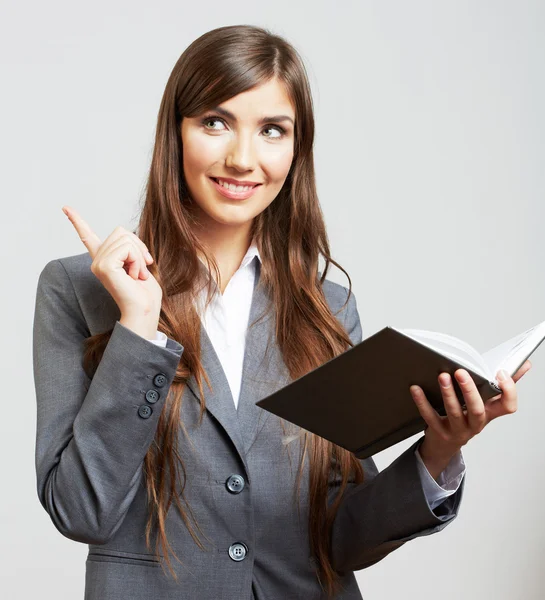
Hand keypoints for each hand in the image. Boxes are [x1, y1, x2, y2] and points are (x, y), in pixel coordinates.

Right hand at [62, 205, 161, 318]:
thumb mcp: (140, 263)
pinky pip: (127, 248)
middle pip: (121, 231)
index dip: (77, 221)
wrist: (145, 310)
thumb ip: (130, 248)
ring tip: (137, 275)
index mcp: (105, 259)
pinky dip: (137, 260)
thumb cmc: (145, 292)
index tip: (65, 208)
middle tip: (142, 269)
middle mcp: (97, 260)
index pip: (88, 236)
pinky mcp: (104, 266)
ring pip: (126, 239)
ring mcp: (99, 263)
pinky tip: (134, 276)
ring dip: (140, 256)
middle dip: (139, 247)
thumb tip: (126, 236)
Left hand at [409, 361, 531, 474]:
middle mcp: (476, 423)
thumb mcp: (485, 403)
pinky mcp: (439, 431)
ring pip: (454, 413)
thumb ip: (501, 384)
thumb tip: (523, 364)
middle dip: (470, 391)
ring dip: (448, 394)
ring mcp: (457, 430)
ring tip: (442, 376)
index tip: (501, 373)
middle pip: (478, 410)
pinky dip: (422, 402)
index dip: (508, 391)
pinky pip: (430, 416)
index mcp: (489, 413)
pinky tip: (416, 388)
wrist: (445, 444)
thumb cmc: (466, 417)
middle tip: (461, 372)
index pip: (508, 406)